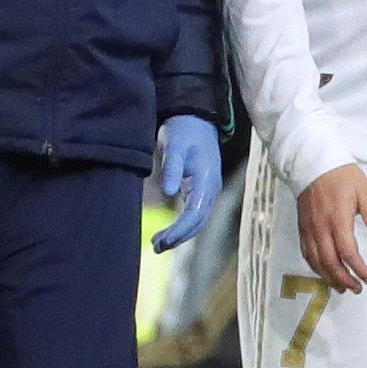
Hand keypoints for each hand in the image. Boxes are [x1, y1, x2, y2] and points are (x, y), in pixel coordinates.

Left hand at [153, 115, 222, 249]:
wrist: (195, 120)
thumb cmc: (184, 131)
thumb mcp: (175, 144)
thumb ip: (172, 167)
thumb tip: (168, 191)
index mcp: (206, 180)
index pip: (196, 213)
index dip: (181, 229)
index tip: (164, 240)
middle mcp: (210, 189)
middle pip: (198, 222)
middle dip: (179, 237)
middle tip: (156, 247)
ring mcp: (206, 191)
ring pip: (196, 221)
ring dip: (180, 235)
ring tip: (157, 245)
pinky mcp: (199, 192)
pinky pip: (193, 215)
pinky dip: (180, 227)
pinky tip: (165, 234)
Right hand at [298, 163, 366, 291]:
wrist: (313, 163)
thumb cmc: (341, 174)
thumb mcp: (363, 189)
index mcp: (338, 220)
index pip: (348, 253)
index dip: (359, 269)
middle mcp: (321, 228)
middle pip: (330, 262)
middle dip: (344, 279)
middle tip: (356, 289)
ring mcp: (309, 229)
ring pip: (316, 261)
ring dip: (329, 277)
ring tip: (341, 288)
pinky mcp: (302, 227)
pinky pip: (307, 253)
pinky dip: (315, 266)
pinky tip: (323, 272)